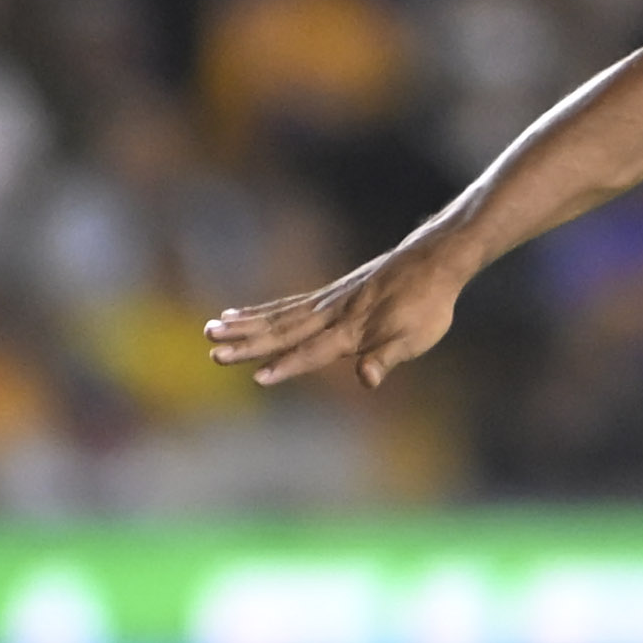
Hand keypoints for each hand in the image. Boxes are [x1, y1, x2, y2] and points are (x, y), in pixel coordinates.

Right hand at [204, 232, 477, 388]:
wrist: (432, 262)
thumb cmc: (428, 307)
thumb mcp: (415, 339)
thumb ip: (385, 359)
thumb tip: (366, 380)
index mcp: (351, 330)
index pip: (313, 352)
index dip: (287, 366)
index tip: (258, 378)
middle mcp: (331, 314)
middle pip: (283, 332)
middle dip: (248, 345)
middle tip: (213, 352)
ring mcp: (326, 302)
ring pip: (276, 316)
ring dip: (242, 325)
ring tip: (210, 329)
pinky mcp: (326, 295)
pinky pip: (285, 305)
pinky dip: (259, 311)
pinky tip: (237, 313)